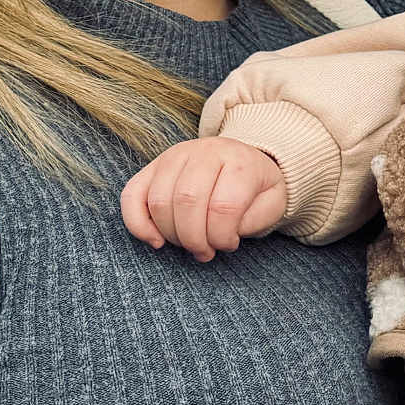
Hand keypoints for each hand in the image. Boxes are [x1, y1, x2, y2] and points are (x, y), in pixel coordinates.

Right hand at [121, 138, 287, 261]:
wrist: (244, 160)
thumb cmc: (256, 188)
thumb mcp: (272, 203)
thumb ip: (253, 219)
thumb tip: (219, 234)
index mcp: (239, 161)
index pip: (223, 206)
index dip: (222, 236)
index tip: (229, 244)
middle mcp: (204, 152)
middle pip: (187, 201)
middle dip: (194, 239)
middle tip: (205, 252)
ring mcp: (175, 155)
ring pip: (158, 201)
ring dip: (171, 235)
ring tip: (189, 244)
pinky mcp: (153, 166)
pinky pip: (132, 195)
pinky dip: (137, 224)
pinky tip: (156, 241)